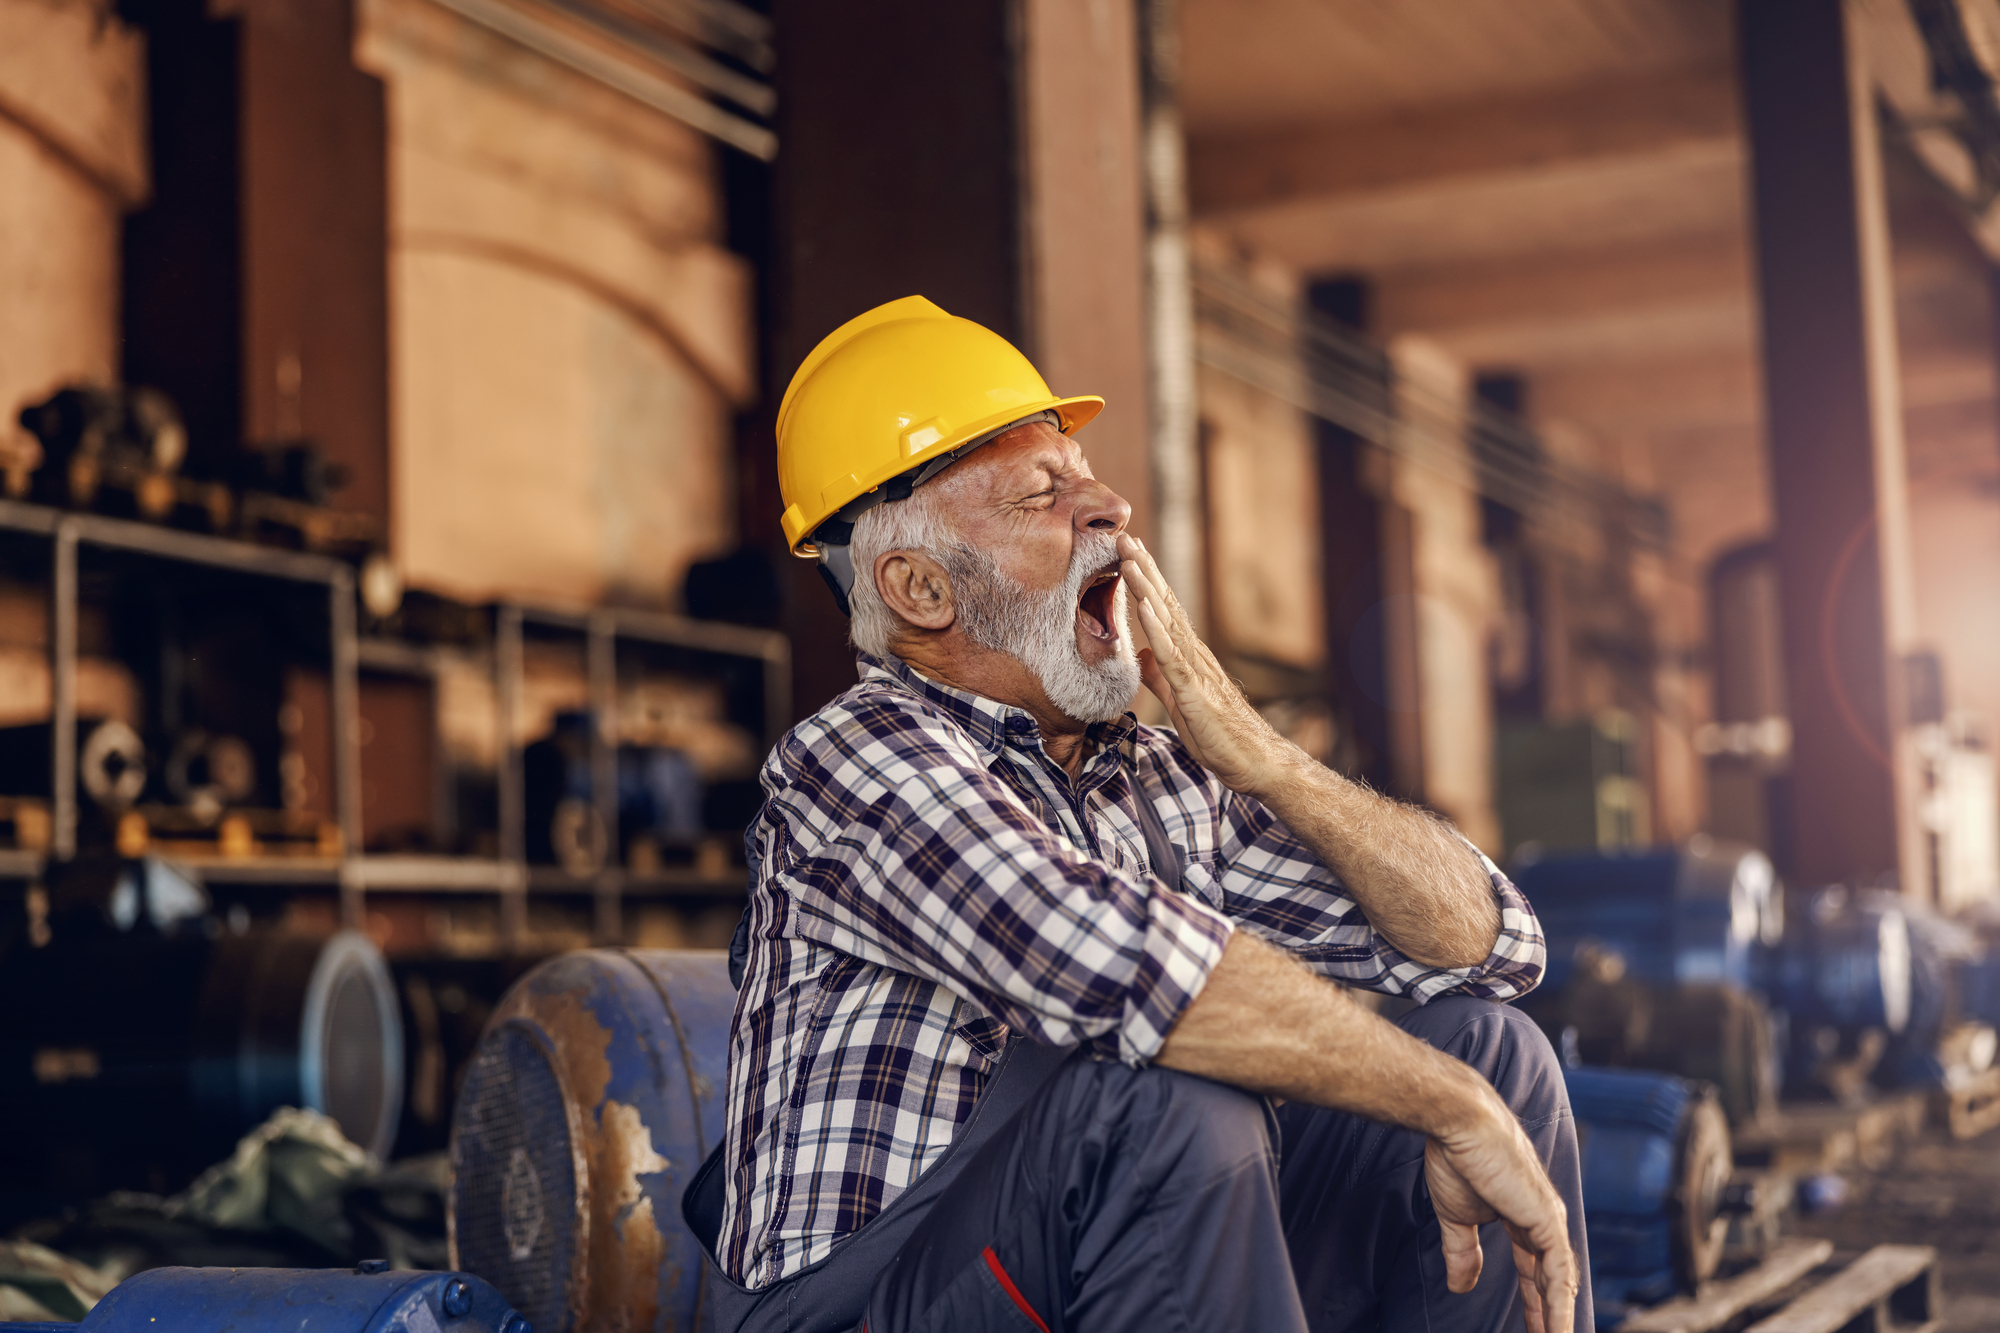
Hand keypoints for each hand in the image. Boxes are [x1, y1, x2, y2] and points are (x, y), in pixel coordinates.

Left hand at [1118, 533, 1292, 793]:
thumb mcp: (1178, 703)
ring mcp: (1196, 669)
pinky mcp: (1195, 690)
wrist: (1255, 763)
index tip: (1129, 552)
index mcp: (1188, 657)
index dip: (1146, 581)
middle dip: (1144, 570)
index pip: (1164, 611)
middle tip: (1123, 536)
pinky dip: (1157, 629)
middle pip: (1165, 604)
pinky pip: (1173, 655)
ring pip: (1168, 621)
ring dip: (1147, 588)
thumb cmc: (1221, 736)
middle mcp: (1194, 654)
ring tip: (1130, 557)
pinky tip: (1144, 607)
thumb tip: (1140, 656)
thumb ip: (1160, 678)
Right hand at [1424, 1103, 1579, 1332]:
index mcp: (1520, 1216)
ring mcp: (1548, 1221)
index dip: (1533, 1300)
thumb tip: (1459, 1285)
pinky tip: (1557, 1329)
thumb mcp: (1457, 1217)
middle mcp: (1541, 1220)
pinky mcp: (1547, 1221)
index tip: (1531, 1326)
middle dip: (1550, 1313)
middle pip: (1551, 1278)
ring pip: (1560, 1281)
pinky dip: (1559, 1305)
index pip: (1533, 1267)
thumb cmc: (1456, 1157)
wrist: (1459, 1124)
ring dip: (1558, 1316)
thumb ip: (1463, 1252)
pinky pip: (1558, 1273)